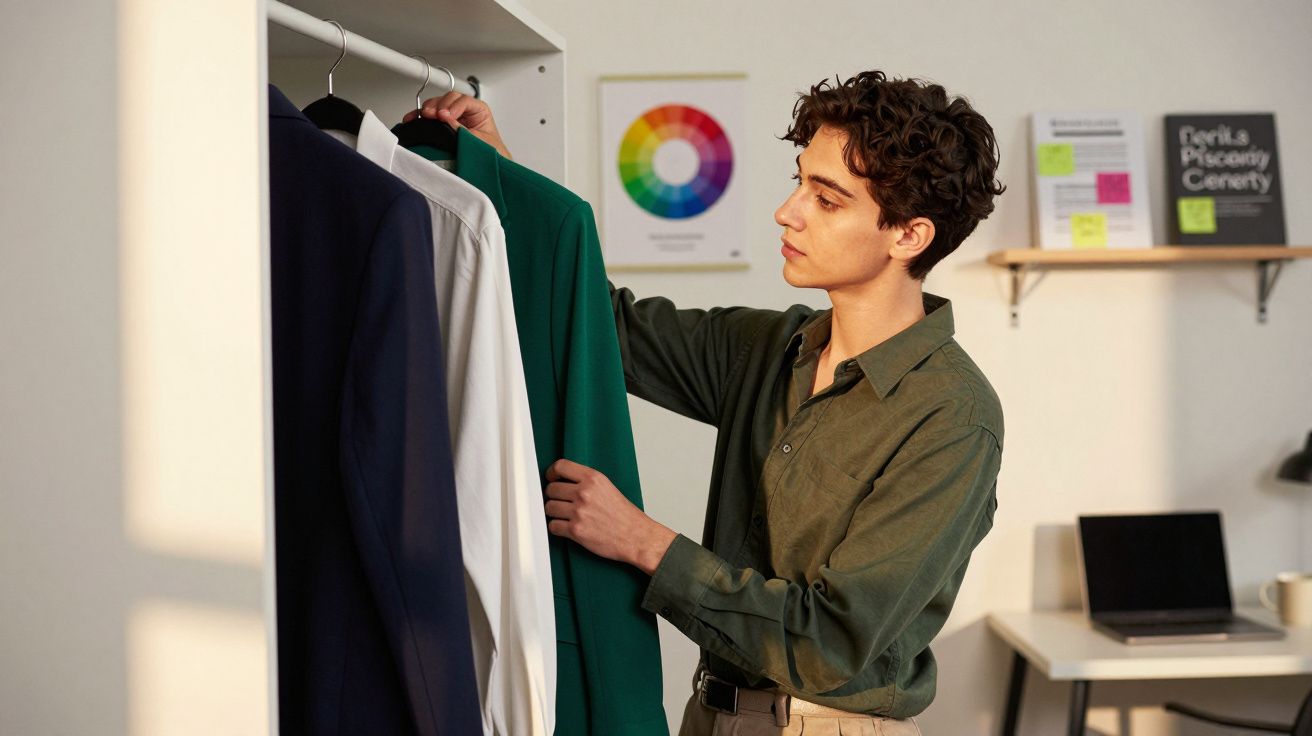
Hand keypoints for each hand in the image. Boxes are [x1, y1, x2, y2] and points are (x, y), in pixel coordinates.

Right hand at [403, 91, 512, 159]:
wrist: (488, 166)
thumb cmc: (490, 153)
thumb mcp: (480, 142)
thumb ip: (464, 131)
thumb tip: (448, 122)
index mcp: (479, 111)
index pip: (465, 101)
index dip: (454, 106)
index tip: (445, 116)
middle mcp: (465, 111)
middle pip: (449, 99)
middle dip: (439, 105)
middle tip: (434, 115)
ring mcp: (452, 116)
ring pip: (437, 104)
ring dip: (429, 109)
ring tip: (424, 116)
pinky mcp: (442, 124)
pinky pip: (429, 116)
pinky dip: (420, 116)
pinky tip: (414, 118)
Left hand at [544, 459, 676, 574]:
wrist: (636, 536)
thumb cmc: (624, 515)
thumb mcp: (607, 487)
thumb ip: (586, 481)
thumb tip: (564, 481)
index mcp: (593, 479)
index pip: (561, 466)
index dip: (552, 473)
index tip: (551, 478)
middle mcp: (584, 493)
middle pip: (551, 489)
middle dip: (553, 496)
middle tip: (560, 502)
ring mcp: (579, 511)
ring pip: (549, 507)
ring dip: (554, 513)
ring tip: (564, 516)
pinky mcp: (576, 530)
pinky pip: (553, 526)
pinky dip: (557, 528)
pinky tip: (566, 527)